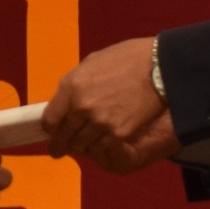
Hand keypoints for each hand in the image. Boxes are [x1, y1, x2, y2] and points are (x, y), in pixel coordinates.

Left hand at [42, 38, 179, 175]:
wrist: (159, 67)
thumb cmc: (127, 58)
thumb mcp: (92, 62)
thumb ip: (76, 84)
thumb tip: (67, 100)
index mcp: (71, 86)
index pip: (50, 119)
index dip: (50, 128)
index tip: (52, 132)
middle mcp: (81, 107)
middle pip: (64, 136)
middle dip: (60, 145)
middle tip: (59, 151)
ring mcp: (100, 122)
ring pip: (82, 145)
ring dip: (82, 146)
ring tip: (83, 147)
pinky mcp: (119, 133)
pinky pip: (102, 148)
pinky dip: (100, 149)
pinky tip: (101, 146)